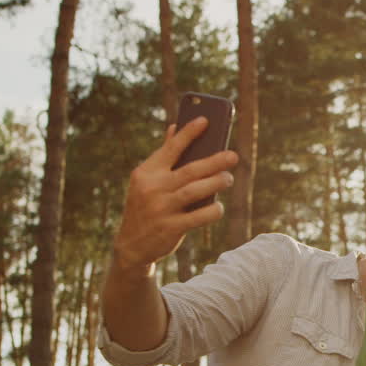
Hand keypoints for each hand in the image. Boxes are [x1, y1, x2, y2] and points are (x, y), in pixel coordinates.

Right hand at [113, 118, 239, 273]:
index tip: (206, 120)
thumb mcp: (147, 181)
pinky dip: (212, 211)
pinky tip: (219, 207)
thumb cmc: (146, 206)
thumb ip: (163, 157)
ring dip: (216, 183)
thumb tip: (174, 128)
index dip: (188, 133)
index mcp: (146, 172)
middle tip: (233, 156)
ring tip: (228, 178)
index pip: (170, 148)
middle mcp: (152, 188)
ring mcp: (160, 209)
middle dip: (214, 162)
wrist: (131, 244)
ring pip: (195, 191)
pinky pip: (198, 217)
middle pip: (189, 170)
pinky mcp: (170, 228)